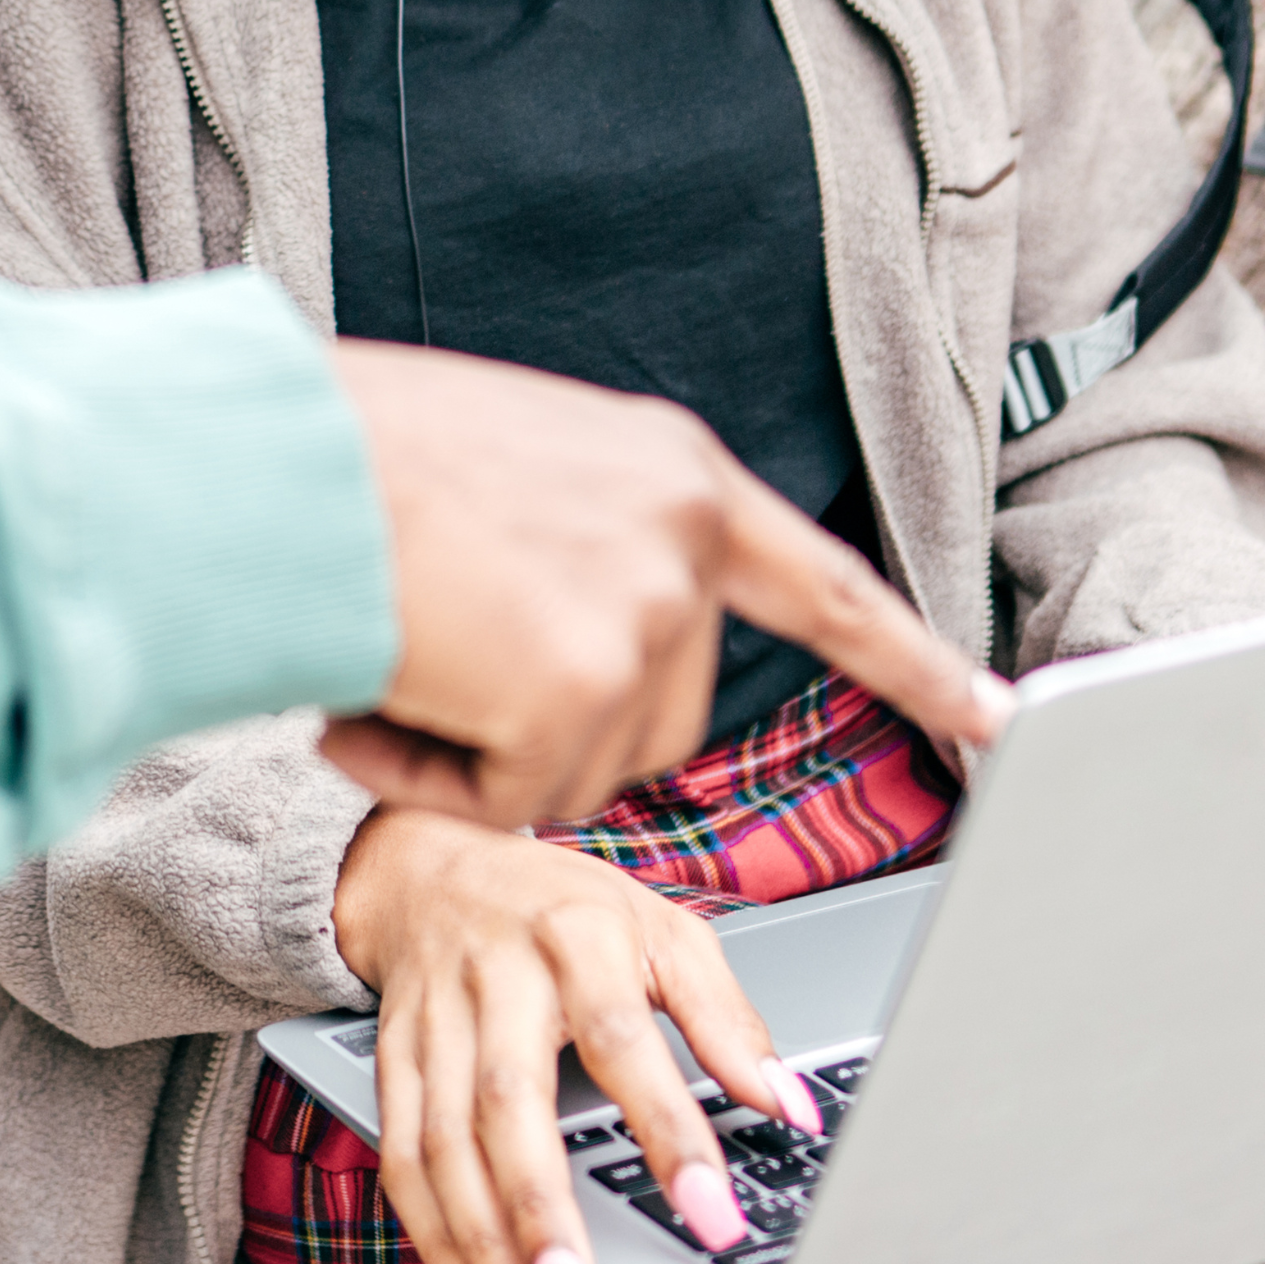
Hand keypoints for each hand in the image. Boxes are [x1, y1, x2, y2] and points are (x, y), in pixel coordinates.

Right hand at [322, 343, 1010, 830]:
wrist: (263, 461)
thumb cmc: (348, 456)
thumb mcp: (517, 466)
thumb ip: (592, 542)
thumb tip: (598, 661)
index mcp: (673, 474)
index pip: (828, 587)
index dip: (915, 662)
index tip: (1000, 716)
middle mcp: (681, 539)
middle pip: (663, 721)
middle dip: (553, 725)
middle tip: (439, 643)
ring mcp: (640, 617)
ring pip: (581, 774)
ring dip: (477, 749)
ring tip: (398, 645)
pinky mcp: (577, 693)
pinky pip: (513, 806)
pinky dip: (432, 777)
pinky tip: (376, 692)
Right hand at [332, 810, 810, 1263]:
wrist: (426, 864)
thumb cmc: (561, 906)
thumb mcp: (661, 931)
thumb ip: (727, 1018)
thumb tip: (790, 1102)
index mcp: (577, 937)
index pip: (624, 1040)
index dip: (669, 1130)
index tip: (712, 1215)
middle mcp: (497, 978)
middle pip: (511, 1104)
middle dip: (542, 1214)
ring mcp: (435, 1020)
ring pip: (445, 1142)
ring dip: (481, 1243)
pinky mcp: (389, 1057)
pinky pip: (401, 1152)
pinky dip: (431, 1230)